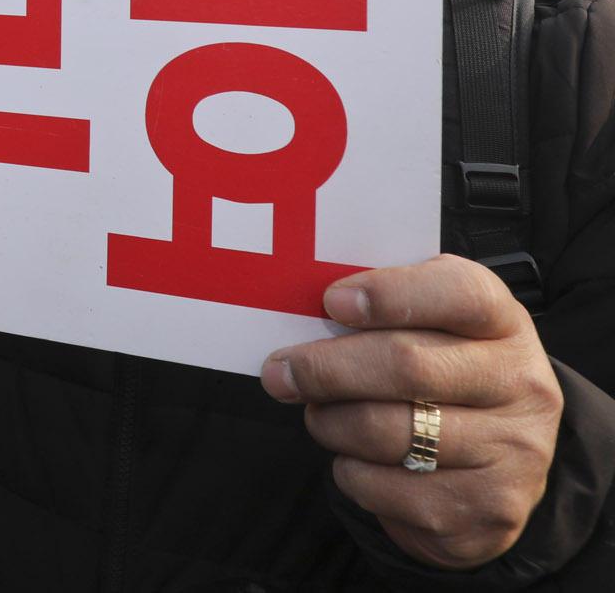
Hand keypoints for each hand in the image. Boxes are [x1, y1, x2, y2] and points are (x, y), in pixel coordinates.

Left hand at [261, 254, 564, 568]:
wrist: (498, 464)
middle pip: (408, 366)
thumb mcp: (431, 327)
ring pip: (385, 431)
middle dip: (327, 368)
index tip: (333, 301)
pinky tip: (356, 460)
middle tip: (281, 371)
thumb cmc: (442, 375)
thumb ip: (383, 309)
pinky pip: (385, 487)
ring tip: (319, 416)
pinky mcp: (488, 508)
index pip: (459, 295)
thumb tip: (302, 307)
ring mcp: (512, 451)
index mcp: (504, 324)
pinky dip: (350, 472)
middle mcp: (522, 385)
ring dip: (329, 423)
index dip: (391, 294)